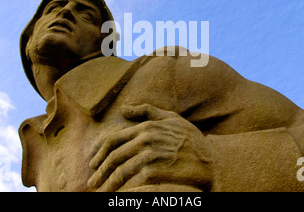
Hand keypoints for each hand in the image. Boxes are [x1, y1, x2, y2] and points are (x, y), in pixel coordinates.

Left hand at [87, 104, 212, 191]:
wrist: (211, 160)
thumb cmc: (190, 139)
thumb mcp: (171, 118)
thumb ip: (146, 111)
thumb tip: (124, 108)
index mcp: (146, 127)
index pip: (113, 140)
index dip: (99, 153)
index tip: (93, 164)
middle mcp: (145, 139)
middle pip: (113, 156)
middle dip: (99, 171)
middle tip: (92, 182)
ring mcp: (149, 155)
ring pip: (120, 171)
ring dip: (107, 183)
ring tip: (100, 192)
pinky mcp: (154, 171)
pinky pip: (131, 182)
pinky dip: (122, 189)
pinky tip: (118, 195)